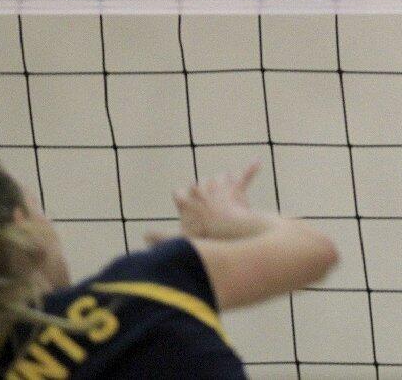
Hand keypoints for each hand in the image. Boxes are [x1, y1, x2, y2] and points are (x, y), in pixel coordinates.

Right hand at [147, 163, 267, 245]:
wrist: (227, 229)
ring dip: (222, 182)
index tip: (182, 203)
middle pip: (199, 184)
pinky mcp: (237, 190)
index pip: (179, 194)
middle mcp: (202, 190)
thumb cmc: (203, 236)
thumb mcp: (179, 239)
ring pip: (219, 178)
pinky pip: (245, 177)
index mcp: (187, 201)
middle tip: (205, 200)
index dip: (181, 199)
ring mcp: (220, 188)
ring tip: (225, 185)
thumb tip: (144, 237)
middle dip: (202, 189)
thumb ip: (161, 238)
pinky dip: (251, 169)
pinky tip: (257, 162)